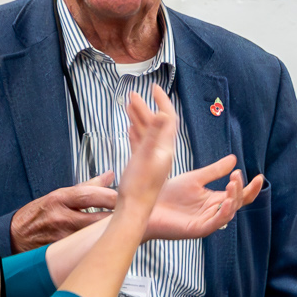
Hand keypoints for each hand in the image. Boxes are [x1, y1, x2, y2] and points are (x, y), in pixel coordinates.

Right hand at [9, 171, 118, 251]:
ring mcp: (63, 238)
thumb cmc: (39, 215)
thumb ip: (88, 186)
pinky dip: (101, 247)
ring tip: (126, 232)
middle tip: (133, 218)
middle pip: (98, 218)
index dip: (114, 197)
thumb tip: (109, 175)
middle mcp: (62, 218)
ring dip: (112, 235)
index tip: (129, 198)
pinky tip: (111, 246)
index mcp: (60, 199)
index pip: (93, 195)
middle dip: (119, 219)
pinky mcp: (64, 253)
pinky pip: (87, 250)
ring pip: (95, 237)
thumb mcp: (59, 195)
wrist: (14, 237)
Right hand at [117, 83, 177, 211]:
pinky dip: (135, 133)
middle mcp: (161, 152)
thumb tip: (163, 113)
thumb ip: (155, 135)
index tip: (154, 86)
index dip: (162, 101)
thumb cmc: (140, 187)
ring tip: (128, 102)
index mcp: (165, 148)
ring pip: (146, 133)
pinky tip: (130, 128)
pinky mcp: (142, 167)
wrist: (134, 211)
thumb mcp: (147, 156)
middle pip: (156, 123)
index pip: (168, 119)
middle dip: (145, 106)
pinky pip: (140, 145)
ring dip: (138, 117)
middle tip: (134, 92)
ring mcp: (151, 160)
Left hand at [148, 153, 263, 240]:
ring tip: (232, 184)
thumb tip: (234, 159)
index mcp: (215, 200)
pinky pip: (216, 223)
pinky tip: (226, 201)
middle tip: (237, 176)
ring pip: (230, 213)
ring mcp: (207, 221)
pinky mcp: (198, 229)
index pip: (240, 195)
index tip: (259, 176)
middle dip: (241, 189)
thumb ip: (215, 171)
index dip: (250, 187)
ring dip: (234, 199)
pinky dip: (224, 213)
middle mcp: (214, 211)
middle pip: (238, 202)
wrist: (145, 204)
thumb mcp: (195, 178)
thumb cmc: (167, 194)